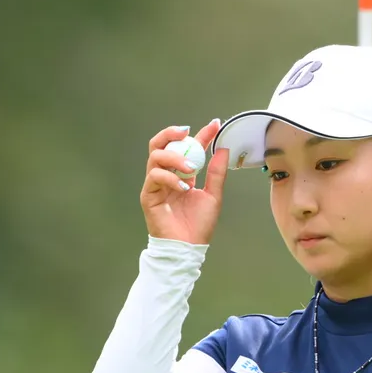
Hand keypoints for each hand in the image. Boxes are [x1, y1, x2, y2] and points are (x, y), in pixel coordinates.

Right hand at [140, 119, 228, 244]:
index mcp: (182, 174)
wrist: (188, 247)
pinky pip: (155, 176)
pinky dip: (171, 178)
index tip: (214, 125)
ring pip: (156, 156)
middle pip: (160, 144)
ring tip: (192, 168)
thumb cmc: (198, 225)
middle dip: (171, 134)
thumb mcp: (213, 195)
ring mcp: (156, 185)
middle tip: (187, 132)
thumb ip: (216, 173)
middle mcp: (167, 176)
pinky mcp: (149, 195)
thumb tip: (222, 148)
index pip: (188, 148)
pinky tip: (184, 187)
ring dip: (175, 157)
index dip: (201, 134)